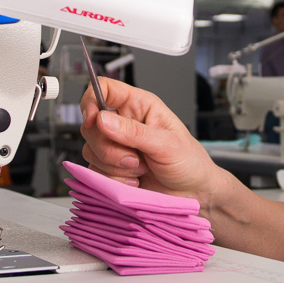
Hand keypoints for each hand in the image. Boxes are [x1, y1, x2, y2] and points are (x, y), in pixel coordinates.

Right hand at [79, 78, 222, 212]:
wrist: (193, 194)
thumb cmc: (189, 162)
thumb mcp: (167, 144)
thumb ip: (134, 132)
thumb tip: (103, 119)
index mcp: (139, 106)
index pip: (105, 88)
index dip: (92, 100)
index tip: (93, 120)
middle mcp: (124, 123)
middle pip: (91, 125)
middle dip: (108, 147)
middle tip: (135, 158)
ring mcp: (116, 147)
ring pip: (90, 150)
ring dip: (114, 166)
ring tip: (140, 169)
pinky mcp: (111, 168)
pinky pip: (95, 171)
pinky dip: (113, 179)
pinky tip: (134, 181)